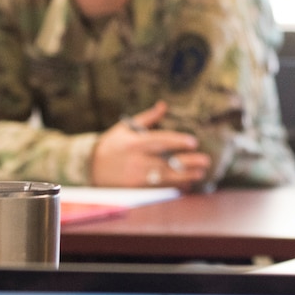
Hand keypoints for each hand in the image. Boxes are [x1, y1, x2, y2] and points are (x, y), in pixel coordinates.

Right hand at [91, 101, 212, 188]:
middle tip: (205, 161)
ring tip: (200, 174)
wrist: (90, 166)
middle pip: (166, 162)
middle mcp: (136, 160)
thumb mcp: (126, 128)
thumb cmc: (111, 144)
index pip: (160, 141)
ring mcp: (136, 176)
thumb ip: (148, 118)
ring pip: (165, 177)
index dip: (177, 141)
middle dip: (188, 162)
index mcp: (135, 143)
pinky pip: (159, 189)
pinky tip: (186, 185)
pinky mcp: (136, 189)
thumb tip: (164, 105)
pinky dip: (173, 187)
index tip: (193, 142)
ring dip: (184, 176)